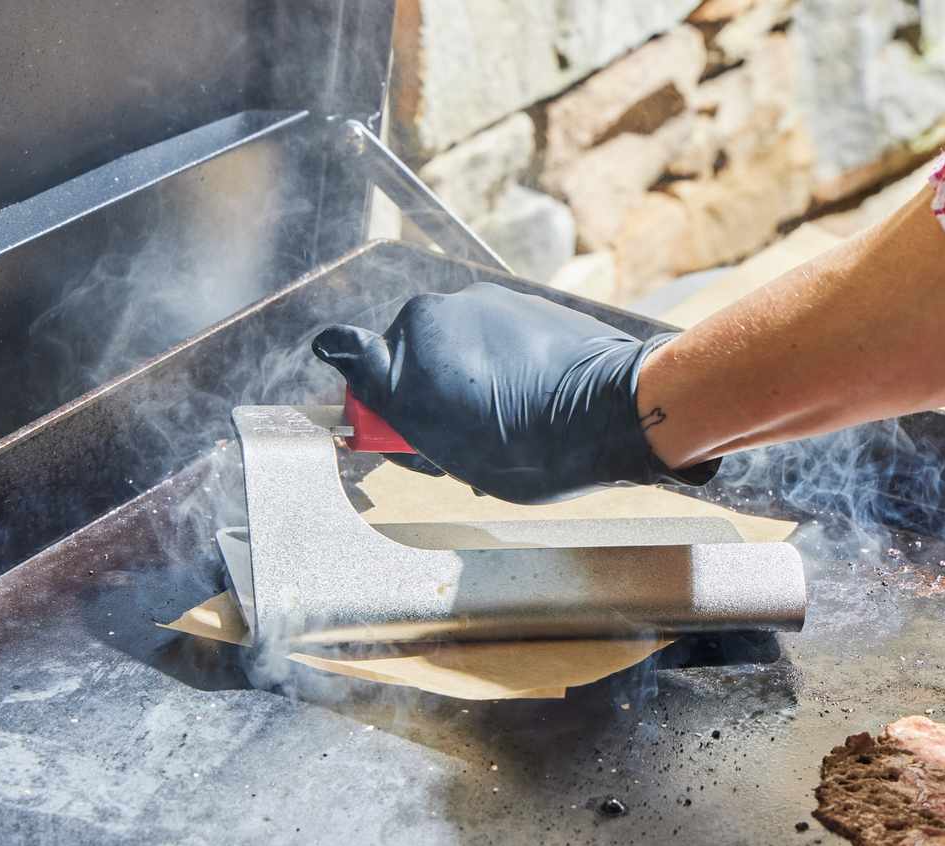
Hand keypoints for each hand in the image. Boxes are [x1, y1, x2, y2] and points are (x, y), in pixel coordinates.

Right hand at [310, 283, 716, 503]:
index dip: (380, 410)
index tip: (398, 432)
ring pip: (455, 347)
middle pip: (411, 360)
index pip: (362, 371)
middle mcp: (436, 314)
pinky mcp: (521, 299)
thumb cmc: (527, 446)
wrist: (612, 413)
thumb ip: (390, 400)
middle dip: (428, 396)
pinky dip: (501, 363)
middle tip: (461, 441)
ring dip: (466, 379)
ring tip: (504, 424)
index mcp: (409, 350)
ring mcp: (482, 302)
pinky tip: (531, 398)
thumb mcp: (443, 444)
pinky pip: (493, 336)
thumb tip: (332, 344)